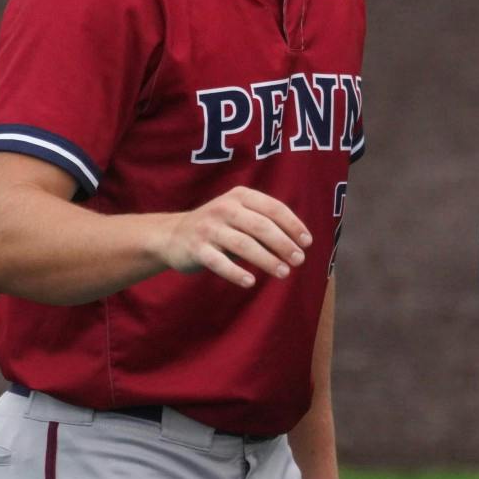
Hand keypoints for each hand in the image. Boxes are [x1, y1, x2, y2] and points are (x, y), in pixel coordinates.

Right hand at [154, 186, 310, 288]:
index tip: (307, 243)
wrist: (172, 235)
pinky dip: (236, 272)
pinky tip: (250, 282)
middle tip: (299, 260)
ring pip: (243, 244)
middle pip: (261, 226)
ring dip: (267, 260)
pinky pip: (219, 262)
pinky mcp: (195, 247)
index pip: (274, 208)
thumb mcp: (242, 217)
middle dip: (284, 244)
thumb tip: (299, 245)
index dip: (293, 225)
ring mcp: (209, 227)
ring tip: (284, 273)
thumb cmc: (219, 228)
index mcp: (241, 196)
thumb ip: (266, 225)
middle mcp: (225, 208)